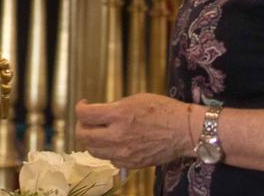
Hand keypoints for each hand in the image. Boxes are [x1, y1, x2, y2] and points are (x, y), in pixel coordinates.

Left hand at [75, 96, 196, 168]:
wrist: (183, 130)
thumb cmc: (163, 110)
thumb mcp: (135, 100)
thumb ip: (114, 108)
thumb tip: (99, 114)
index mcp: (119, 115)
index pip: (85, 114)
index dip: (79, 107)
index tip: (83, 104)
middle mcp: (118, 136)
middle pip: (83, 136)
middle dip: (81, 126)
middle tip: (87, 120)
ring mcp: (124, 153)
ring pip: (93, 151)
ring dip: (92, 140)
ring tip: (99, 131)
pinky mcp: (131, 164)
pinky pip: (110, 159)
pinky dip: (108, 151)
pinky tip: (115, 142)